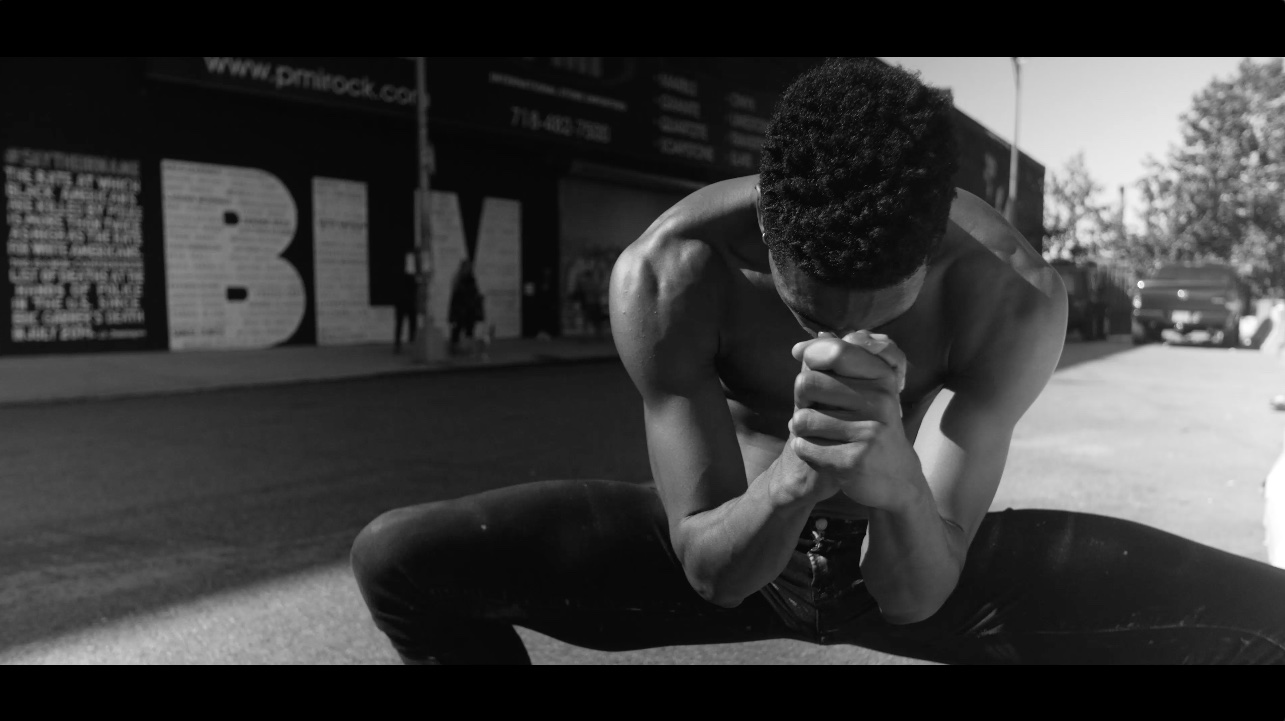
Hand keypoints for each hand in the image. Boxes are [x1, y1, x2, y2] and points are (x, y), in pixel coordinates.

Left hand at [785, 332, 920, 510]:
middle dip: (802, 400)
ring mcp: (868, 433)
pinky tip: (825, 456)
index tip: (810, 364)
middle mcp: (879, 402)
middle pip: (806, 383)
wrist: (896, 479)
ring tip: (824, 437)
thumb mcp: (867, 389)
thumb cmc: (872, 426)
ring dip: (802, 430)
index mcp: (882, 378)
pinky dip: (806, 451)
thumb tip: (805, 343)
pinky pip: (804, 447)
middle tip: (819, 414)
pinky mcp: (854, 461)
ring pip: (801, 418)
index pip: (834, 351)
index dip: (811, 356)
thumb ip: (839, 360)